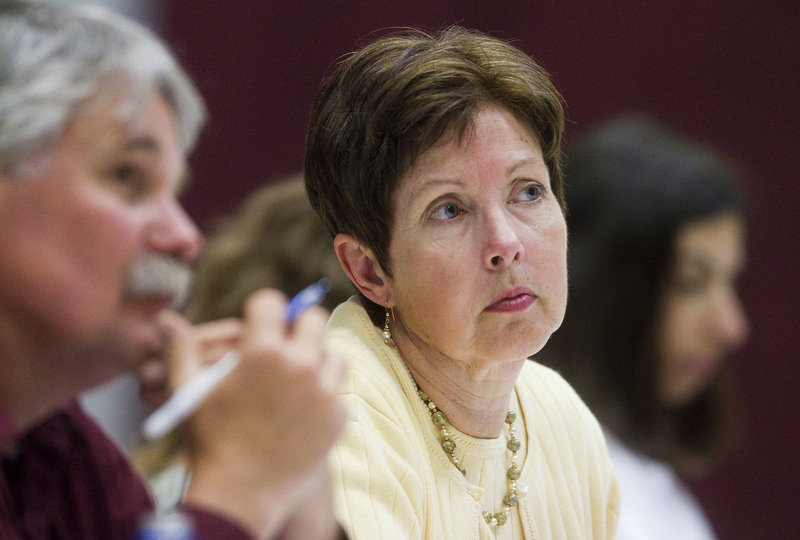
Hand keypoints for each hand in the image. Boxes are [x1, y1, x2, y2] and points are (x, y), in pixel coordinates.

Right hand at [168, 289, 346, 537]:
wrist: (239, 496)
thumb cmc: (209, 440)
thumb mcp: (188, 391)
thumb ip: (181, 348)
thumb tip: (167, 318)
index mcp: (262, 351)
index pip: (273, 301)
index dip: (262, 310)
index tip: (259, 323)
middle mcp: (300, 365)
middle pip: (314, 318)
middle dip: (298, 328)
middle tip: (285, 346)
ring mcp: (324, 392)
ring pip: (334, 354)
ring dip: (318, 361)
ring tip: (297, 379)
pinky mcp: (338, 418)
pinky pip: (338, 393)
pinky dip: (324, 398)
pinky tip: (303, 412)